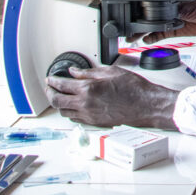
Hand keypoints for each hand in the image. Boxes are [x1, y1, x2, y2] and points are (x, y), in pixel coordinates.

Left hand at [45, 65, 178, 128]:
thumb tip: (75, 72)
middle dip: (50, 93)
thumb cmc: (133, 88)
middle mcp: (85, 103)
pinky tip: (72, 106)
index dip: (52, 81)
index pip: (62, 85)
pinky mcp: (94, 122)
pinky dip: (69, 111)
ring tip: (60, 96)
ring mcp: (89, 115)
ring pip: (64, 111)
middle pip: (57, 101)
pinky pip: (74, 118)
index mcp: (88, 88)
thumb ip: (89, 72)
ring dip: (58, 103)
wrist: (145, 105)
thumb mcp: (111, 72)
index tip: (50, 78)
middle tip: (49, 87)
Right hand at [136, 0, 195, 43]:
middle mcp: (170, 9)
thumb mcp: (188, 5)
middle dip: (139, 22)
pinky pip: (161, 35)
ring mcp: (172, 20)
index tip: (132, 15)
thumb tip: (160, 11)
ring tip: (133, 37)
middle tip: (128, 29)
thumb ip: (173, 9)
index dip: (142, 10)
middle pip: (150, 16)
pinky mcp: (176, 30)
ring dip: (143, 32)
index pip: (153, 4)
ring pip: (154, 26)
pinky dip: (153, 37)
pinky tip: (146, 40)